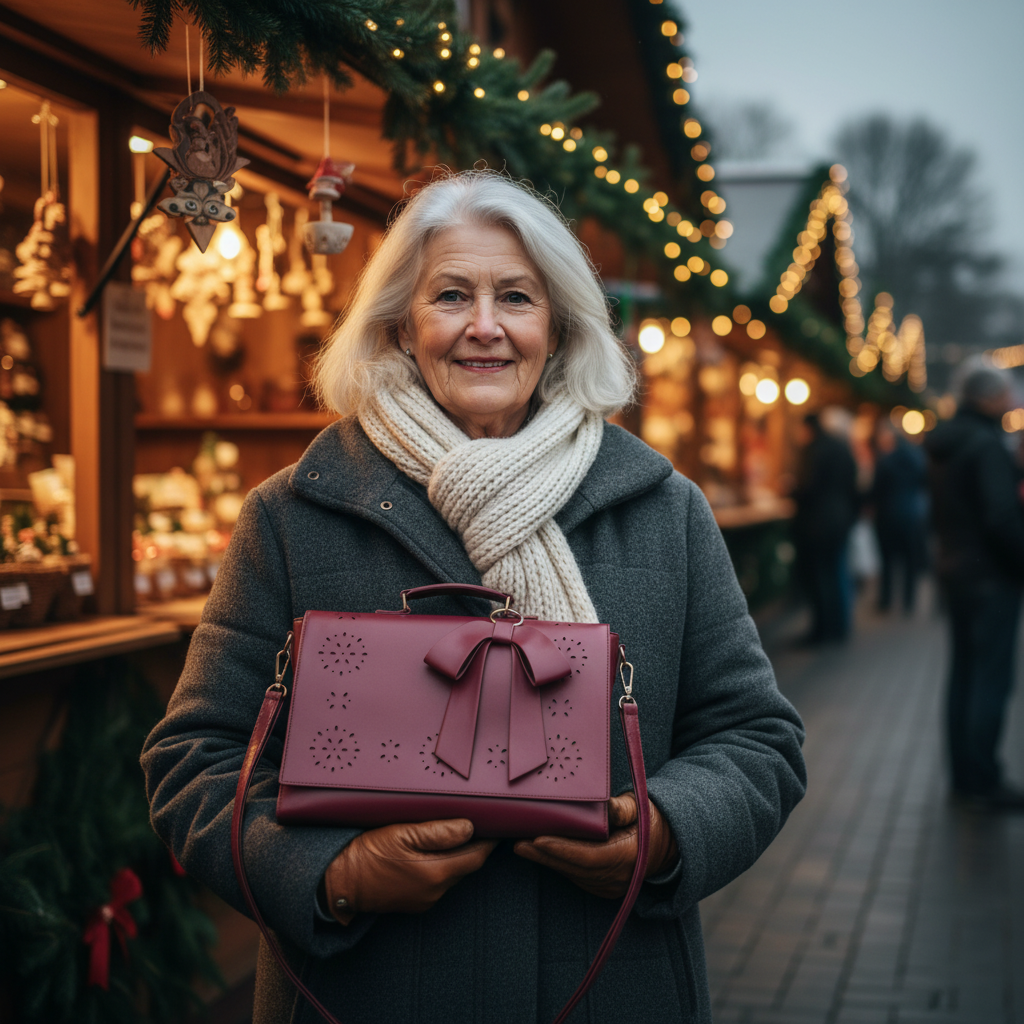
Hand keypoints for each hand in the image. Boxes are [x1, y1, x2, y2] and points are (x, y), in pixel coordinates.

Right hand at [324, 818, 496, 923]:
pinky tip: (428, 852)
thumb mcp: (403, 833)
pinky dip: (439, 867)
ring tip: (449, 834)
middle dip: (472, 847)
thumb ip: (439, 832)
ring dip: (454, 857)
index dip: (488, 842)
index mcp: (436, 873)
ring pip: (451, 874)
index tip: (495, 826)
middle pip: (465, 866)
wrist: (341, 882)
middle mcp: (435, 891)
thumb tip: (469, 828)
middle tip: (476, 823)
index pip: (476, 857)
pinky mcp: (414, 903)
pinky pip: (436, 882)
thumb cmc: (369, 854)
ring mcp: (424, 900)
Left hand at [513, 794, 676, 898]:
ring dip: (546, 861)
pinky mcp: (602, 886)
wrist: (667, 845)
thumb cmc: (651, 820)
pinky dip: (557, 864)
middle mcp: (618, 877)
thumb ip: (623, 808)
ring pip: (572, 874)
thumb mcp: (641, 808)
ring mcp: (610, 885)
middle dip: (545, 855)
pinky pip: (576, 876)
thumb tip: (607, 806)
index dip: (563, 850)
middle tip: (518, 842)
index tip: (539, 839)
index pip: (589, 857)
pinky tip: (538, 853)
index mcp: (628, 856)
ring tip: (521, 845)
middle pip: (575, 868)